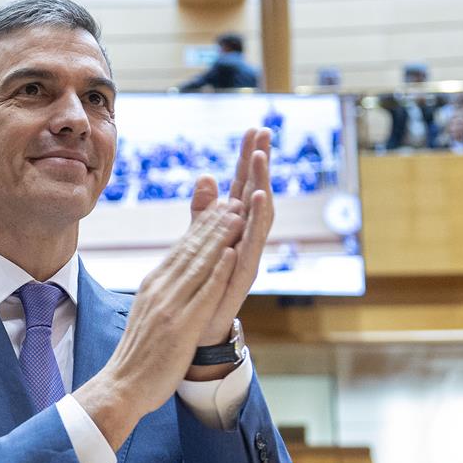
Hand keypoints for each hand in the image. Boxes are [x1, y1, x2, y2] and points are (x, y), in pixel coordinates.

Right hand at [74, 203, 243, 449]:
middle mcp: (160, 290)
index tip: (220, 207)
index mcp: (153, 286)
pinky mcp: (181, 327)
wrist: (122, 386)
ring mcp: (170, 307)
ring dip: (220, 238)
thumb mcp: (148, 314)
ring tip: (238, 215)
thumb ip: (163, 293)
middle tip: (235, 200)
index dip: (202, 227)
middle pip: (191, 250)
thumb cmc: (138, 355)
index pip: (181, 250)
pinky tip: (232, 254)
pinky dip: (218, 272)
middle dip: (214, 223)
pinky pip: (204, 294)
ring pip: (199, 265)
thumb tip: (172, 277)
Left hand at [188, 128, 274, 347]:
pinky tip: (257, 201)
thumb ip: (204, 210)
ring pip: (258, 217)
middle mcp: (245, 240)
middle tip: (263, 133)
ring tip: (260, 159)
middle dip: (260, 164)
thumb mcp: (200, 242)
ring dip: (261, 185)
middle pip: (256, 194)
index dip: (248, 160)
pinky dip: (256, 222)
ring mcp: (246, 258)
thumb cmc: (204, 288)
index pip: (243, 187)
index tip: (254, 129)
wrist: (199, 332)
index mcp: (234, 230)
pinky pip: (252, 244)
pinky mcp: (242, 277)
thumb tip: (208, 176)